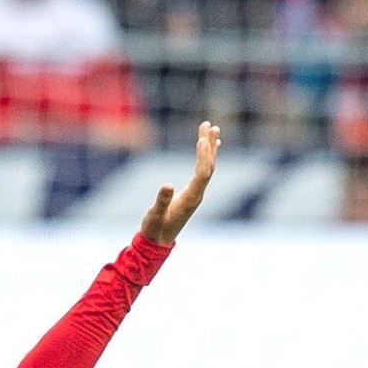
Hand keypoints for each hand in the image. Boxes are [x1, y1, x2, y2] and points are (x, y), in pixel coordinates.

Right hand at [140, 121, 221, 245]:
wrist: (158, 242)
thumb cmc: (155, 229)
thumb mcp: (154, 215)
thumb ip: (161, 200)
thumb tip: (167, 184)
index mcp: (191, 199)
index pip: (202, 173)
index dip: (203, 156)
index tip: (201, 139)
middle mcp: (197, 194)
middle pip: (209, 166)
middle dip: (209, 145)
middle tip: (208, 125)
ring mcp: (196, 193)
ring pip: (208, 167)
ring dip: (210, 147)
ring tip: (213, 128)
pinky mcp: (192, 192)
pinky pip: (203, 171)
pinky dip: (207, 156)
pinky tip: (210, 146)